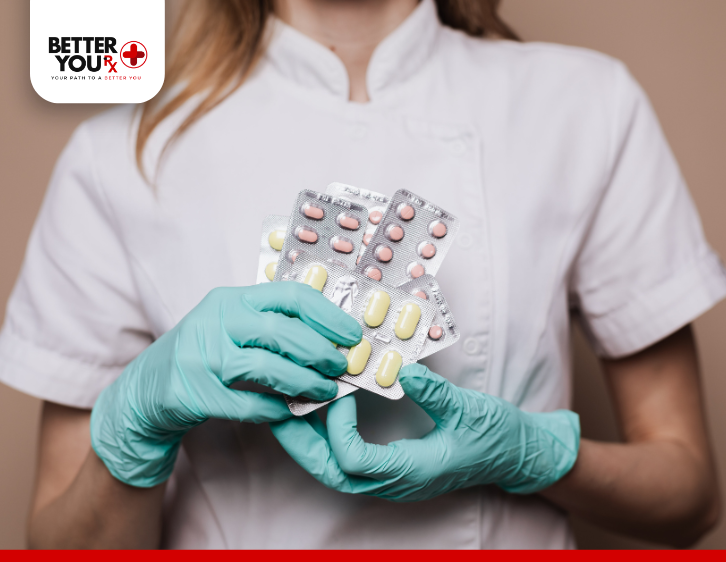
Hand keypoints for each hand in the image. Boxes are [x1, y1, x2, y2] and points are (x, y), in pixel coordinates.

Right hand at [91, 283, 361, 487]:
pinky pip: (247, 403)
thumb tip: (330, 335)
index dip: (327, 315)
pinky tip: (289, 412)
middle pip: (282, 331)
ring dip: (305, 382)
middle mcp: (216, 321)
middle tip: (342, 367)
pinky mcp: (193, 392)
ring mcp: (202, 356)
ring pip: (267, 367)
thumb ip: (269, 324)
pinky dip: (275, 409)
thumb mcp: (230, 326)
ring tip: (326, 392)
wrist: (145, 391)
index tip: (352, 334)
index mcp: (231, 300)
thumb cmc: (202, 356)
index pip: (289, 296)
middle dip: (321, 351)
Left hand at [271, 364, 578, 500]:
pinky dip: (326, 439)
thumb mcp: (470, 409)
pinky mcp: (391, 468)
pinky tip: (321, 412)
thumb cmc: (496, 436)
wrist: (514, 455)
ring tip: (289, 408)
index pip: (352, 461)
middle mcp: (394, 482)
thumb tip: (401, 370)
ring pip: (334, 470)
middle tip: (278, 409)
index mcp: (411, 471)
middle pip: (330, 472)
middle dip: (300, 442)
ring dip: (308, 441)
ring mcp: (391, 479)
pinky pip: (347, 460)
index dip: (336, 427)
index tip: (340, 391)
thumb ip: (436, 393)